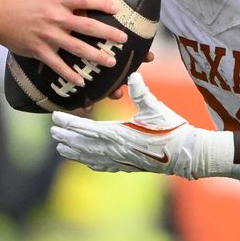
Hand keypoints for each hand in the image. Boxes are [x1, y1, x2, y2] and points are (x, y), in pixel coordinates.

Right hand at [0, 0, 126, 87]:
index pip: (85, 1)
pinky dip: (69, 74)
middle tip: (123, 40)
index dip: (102, 5)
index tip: (116, 10)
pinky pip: (57, 64)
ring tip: (110, 62)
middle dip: (108, 34)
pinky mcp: (39, 50)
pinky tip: (81, 81)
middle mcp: (56, 18)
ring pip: (77, 48)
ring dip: (95, 56)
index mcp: (56, 1)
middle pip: (87, 26)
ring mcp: (48, 36)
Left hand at [50, 73, 232, 178]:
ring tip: (61, 149)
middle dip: (67, 138)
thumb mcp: (155, 107)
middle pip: (83, 144)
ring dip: (75, 152)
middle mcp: (115, 149)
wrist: (186, 155)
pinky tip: (88, 163)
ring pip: (91, 157)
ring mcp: (121, 160)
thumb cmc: (171, 129)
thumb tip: (134, 74)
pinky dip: (92, 163)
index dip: (69, 123)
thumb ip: (142, 91)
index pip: (86, 128)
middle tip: (52, 133)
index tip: (55, 119)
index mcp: (118, 133)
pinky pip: (105, 166)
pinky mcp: (129, 166)